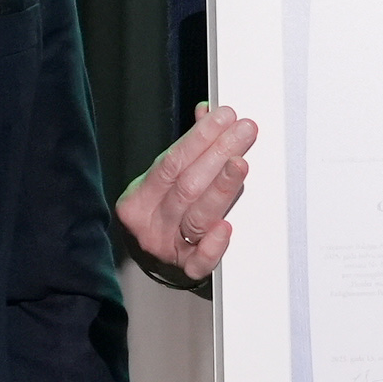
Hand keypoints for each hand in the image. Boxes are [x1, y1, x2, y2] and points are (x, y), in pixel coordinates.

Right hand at [116, 102, 255, 288]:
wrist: (153, 260)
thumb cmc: (161, 214)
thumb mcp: (162, 181)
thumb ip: (186, 150)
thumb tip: (206, 112)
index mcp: (139, 199)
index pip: (171, 162)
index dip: (200, 138)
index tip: (224, 117)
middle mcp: (150, 224)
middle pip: (187, 186)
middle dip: (218, 154)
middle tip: (243, 132)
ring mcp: (168, 248)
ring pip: (197, 217)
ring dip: (223, 187)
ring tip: (240, 162)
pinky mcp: (186, 269)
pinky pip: (200, 261)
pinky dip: (214, 245)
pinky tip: (226, 227)